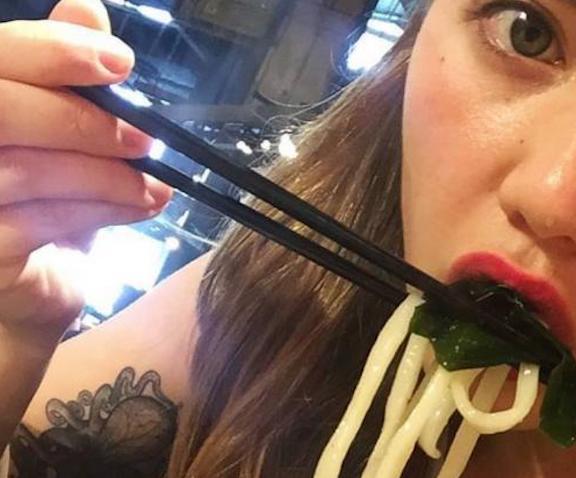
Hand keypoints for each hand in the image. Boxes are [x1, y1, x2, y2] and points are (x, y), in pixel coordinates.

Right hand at [0, 0, 171, 347]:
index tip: (120, 62)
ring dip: (108, 175)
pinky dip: (100, 210)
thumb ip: (59, 77)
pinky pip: (40, 218)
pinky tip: (138, 208)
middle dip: (82, 119)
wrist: (17, 304)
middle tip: (143, 140)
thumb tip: (86, 6)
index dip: (52, 50)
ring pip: (27, 168)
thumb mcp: (53, 140)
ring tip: (151, 186)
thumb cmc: (32, 212)